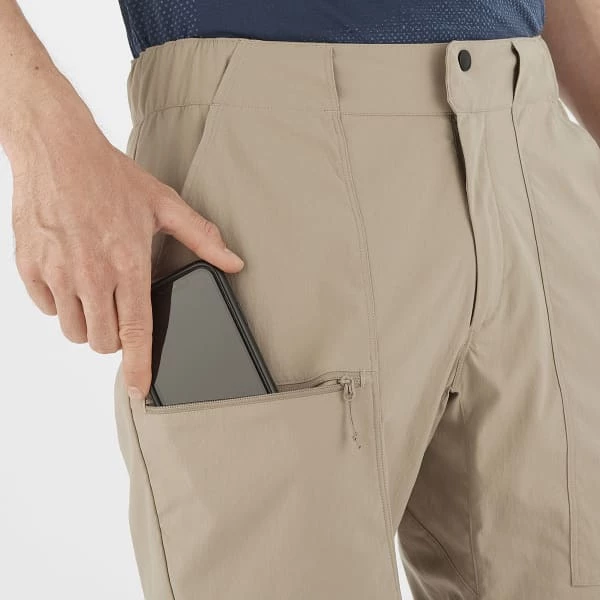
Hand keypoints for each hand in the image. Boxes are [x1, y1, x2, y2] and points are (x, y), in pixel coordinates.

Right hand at [10, 105, 243, 400]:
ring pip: (74, 331)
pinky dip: (61, 307)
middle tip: (122, 321)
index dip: (140, 365)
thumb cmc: (112, 176)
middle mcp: (91, 273)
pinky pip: (46, 309)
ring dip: (89, 327)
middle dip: (116, 342)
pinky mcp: (30, 266)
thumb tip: (234, 263)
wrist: (57, 149)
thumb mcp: (165, 205)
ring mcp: (57, 271)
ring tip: (99, 302)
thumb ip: (202, 238)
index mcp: (128, 262)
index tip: (141, 388)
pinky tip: (73, 284)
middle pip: (103, 340)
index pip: (136, 330)